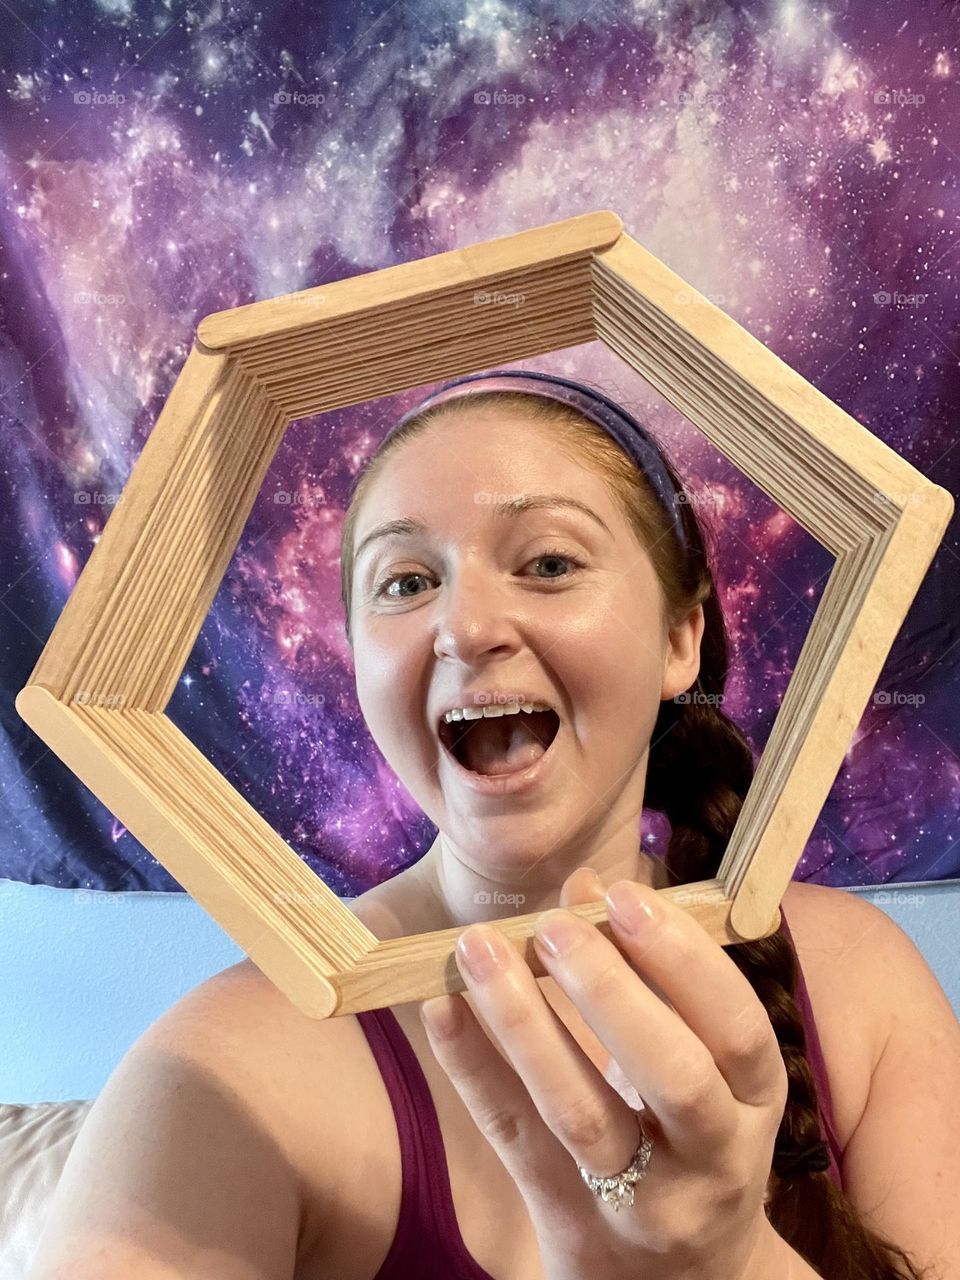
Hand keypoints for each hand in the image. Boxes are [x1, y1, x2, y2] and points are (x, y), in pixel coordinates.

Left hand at [419, 870, 786, 1279]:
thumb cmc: (685, 1141)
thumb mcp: (695, 1065)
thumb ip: (647, 974)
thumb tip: (586, 884)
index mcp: (755, 1102)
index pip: (736, 1028)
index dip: (682, 959)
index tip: (622, 898)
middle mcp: (713, 1159)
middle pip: (672, 1075)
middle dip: (610, 990)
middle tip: (550, 926)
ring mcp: (643, 1205)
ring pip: (581, 1114)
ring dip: (525, 1023)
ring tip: (478, 950)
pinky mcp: (571, 1227)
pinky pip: (516, 1141)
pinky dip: (474, 1070)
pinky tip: (440, 1010)